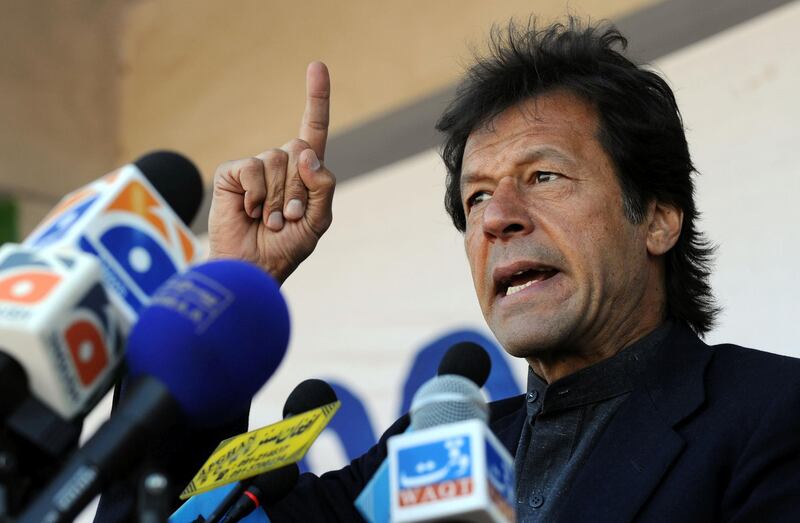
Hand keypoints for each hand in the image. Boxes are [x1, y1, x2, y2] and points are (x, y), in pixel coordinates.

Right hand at [208, 62, 334, 283]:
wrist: (252, 268)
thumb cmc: (285, 248)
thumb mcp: (317, 221)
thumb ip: (322, 187)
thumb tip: (305, 151)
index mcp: (305, 173)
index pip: (314, 129)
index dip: (316, 98)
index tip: (317, 66)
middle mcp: (281, 165)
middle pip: (300, 150)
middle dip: (299, 189)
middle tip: (287, 217)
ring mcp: (256, 168)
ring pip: (278, 161)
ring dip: (278, 198)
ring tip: (269, 220)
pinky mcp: (232, 173)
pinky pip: (253, 169)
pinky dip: (257, 195)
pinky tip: (250, 213)